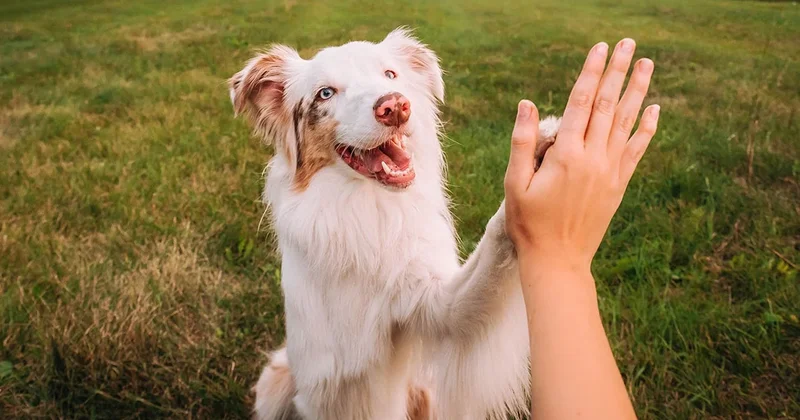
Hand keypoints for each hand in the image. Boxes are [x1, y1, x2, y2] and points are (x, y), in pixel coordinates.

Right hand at [504, 39, 658, 271]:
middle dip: (617, 71)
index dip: (590, 73)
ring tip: (646, 64)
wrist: (558, 261)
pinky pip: (636, 150)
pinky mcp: (618, 185)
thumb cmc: (529, 224)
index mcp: (566, 155)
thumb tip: (528, 103)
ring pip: (626, 122)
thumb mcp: (515, 184)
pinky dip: (646, 128)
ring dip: (637, 91)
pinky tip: (654, 109)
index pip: (581, 103)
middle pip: (607, 105)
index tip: (599, 48)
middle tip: (628, 44)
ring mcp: (610, 172)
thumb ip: (523, 142)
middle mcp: (594, 159)